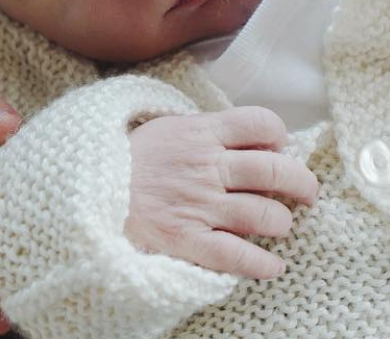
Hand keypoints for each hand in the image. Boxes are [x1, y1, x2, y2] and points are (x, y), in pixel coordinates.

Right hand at [126, 107, 319, 277]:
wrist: (80, 187)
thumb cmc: (126, 159)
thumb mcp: (166, 127)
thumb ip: (205, 130)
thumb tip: (245, 136)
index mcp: (202, 132)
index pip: (260, 122)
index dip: (279, 135)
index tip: (280, 148)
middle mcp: (207, 166)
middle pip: (274, 169)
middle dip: (301, 182)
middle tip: (308, 193)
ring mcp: (198, 204)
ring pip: (262, 213)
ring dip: (281, 222)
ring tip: (281, 226)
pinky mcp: (185, 239)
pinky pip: (234, 254)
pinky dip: (261, 263)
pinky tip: (273, 267)